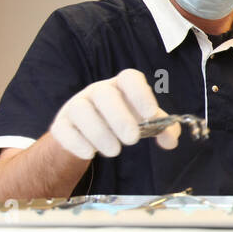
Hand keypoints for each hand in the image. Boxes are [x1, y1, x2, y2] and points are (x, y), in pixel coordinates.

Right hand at [49, 69, 178, 159]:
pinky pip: (64, 129)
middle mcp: (97, 92)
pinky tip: (90, 153)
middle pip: (104, 93)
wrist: (87, 135)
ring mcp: (76, 106)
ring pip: (81, 110)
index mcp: (121, 87)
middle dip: (119, 117)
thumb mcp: (145, 124)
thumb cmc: (121, 123)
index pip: (129, 78)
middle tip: (132, 139)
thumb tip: (171, 140)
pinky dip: (77, 142)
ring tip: (114, 151)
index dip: (140, 93)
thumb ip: (164, 130)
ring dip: (99, 132)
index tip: (150, 114)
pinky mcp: (61, 125)